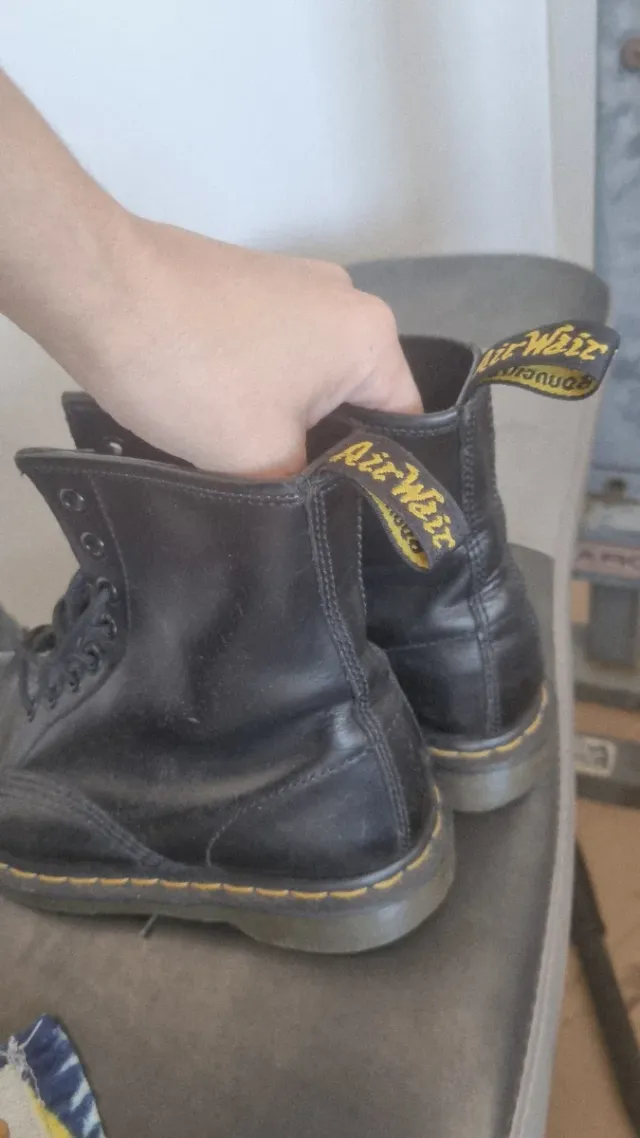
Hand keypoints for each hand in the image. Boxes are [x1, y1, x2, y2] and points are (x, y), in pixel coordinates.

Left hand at [59, 217, 420, 476]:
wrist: (97, 291)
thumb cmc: (194, 374)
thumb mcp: (259, 458)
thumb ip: (302, 491)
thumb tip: (310, 511)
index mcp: (371, 336)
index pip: (403, 426)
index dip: (379, 478)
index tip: (346, 518)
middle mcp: (346, 299)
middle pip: (354, 403)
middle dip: (324, 451)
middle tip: (292, 500)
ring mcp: (294, 284)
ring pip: (308, 381)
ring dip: (284, 422)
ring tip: (247, 464)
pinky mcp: (247, 284)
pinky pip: (273, 353)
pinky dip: (254, 389)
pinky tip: (218, 418)